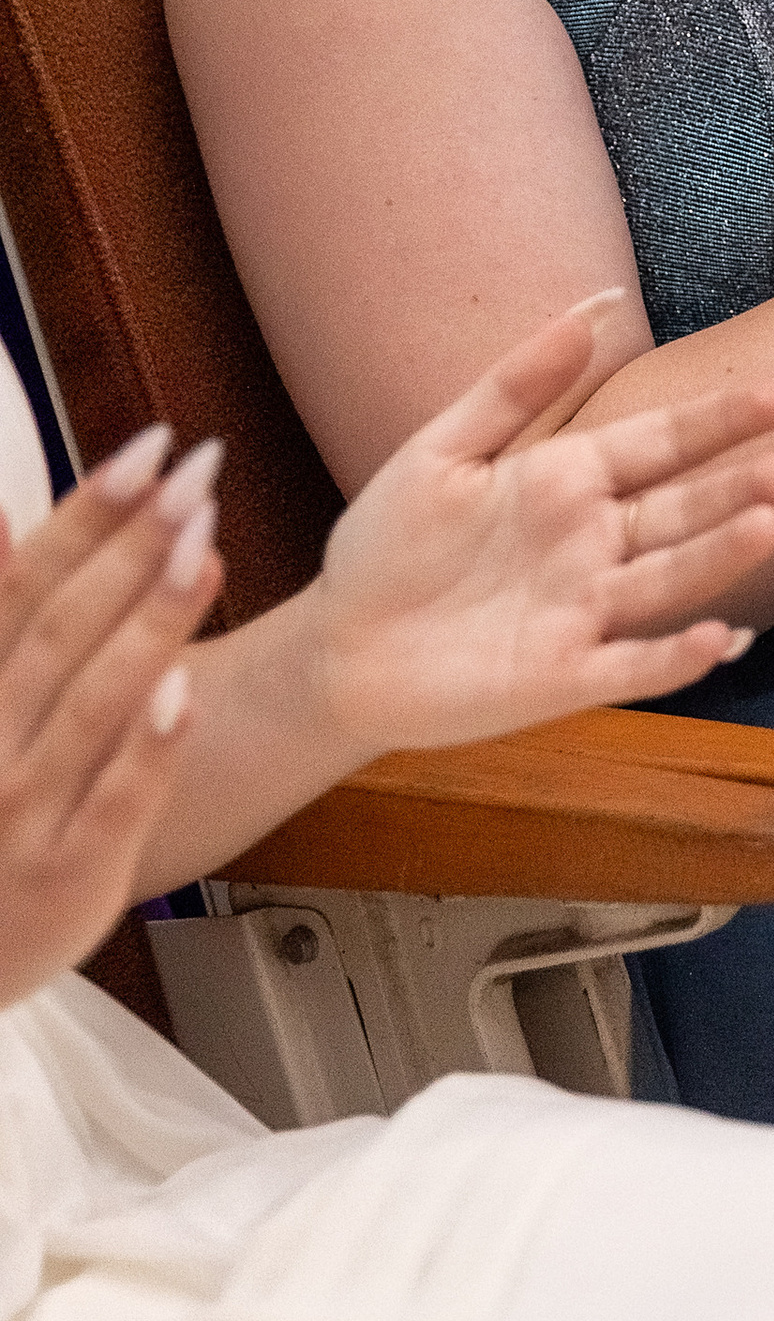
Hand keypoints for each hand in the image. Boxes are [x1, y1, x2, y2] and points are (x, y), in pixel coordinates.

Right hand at [0, 424, 223, 1012]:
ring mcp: (26, 810)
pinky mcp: (72, 872)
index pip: (27, 585)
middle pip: (63, 627)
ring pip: (93, 701)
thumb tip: (5, 520)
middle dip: (131, 544)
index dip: (88, 512)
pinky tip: (185, 690)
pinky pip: (116, 801)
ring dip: (152, 620)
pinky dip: (148, 746)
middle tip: (199, 470)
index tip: (149, 448)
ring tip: (207, 544)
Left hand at [305, 298, 773, 751]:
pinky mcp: (567, 677)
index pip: (667, 440)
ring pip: (673, 577)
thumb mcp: (443, 449)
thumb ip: (517, 384)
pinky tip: (724, 637)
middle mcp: (595, 542)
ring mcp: (587, 611)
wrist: (339, 648)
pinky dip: (677, 656)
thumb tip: (596, 306)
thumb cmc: (389, 544)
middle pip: (686, 508)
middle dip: (748, 485)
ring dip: (728, 554)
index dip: (732, 418)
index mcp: (571, 478)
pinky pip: (634, 666)